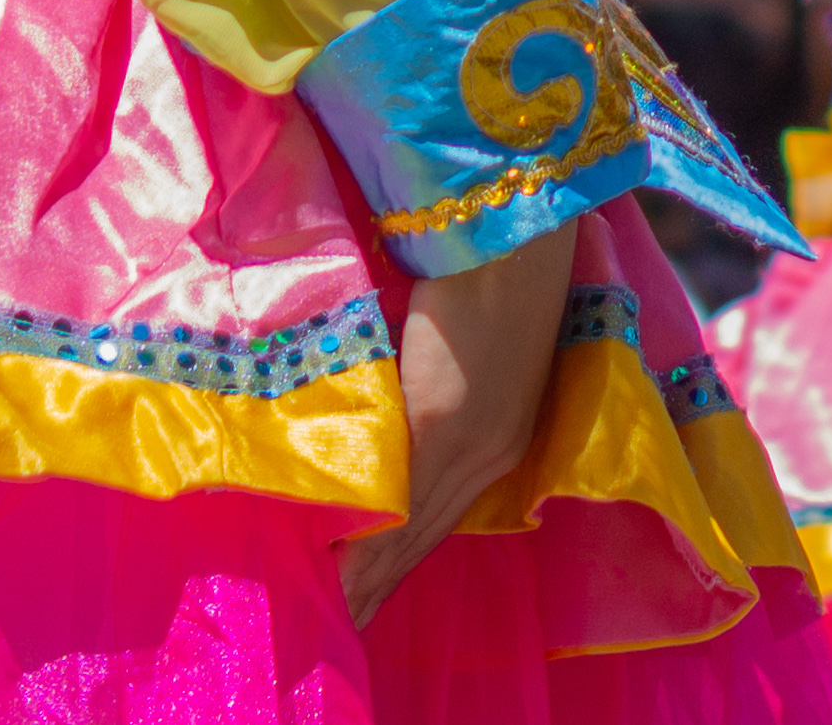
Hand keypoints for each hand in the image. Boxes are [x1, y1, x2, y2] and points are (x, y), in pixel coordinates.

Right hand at [337, 230, 575, 621]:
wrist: (509, 210)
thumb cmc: (480, 254)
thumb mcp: (446, 331)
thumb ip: (412, 376)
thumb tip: (366, 402)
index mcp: (496, 426)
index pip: (437, 514)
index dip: (394, 555)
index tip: (355, 594)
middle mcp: (492, 447)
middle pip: (423, 537)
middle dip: (373, 580)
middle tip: (331, 620)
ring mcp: (473, 439)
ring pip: (410, 532)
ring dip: (361, 573)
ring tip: (322, 611)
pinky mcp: (446, 419)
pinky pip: (399, 504)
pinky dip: (362, 545)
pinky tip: (331, 576)